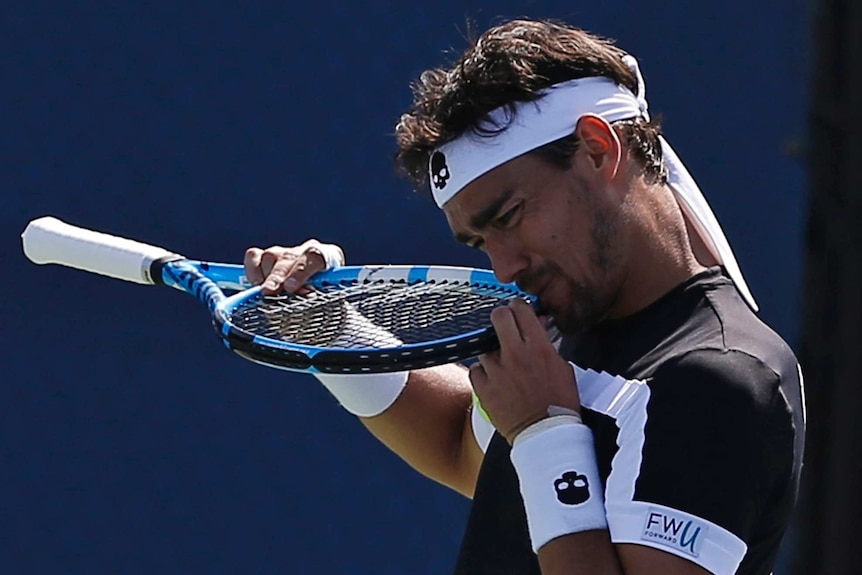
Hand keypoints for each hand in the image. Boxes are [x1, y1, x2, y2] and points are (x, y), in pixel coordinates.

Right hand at [243, 240, 344, 294]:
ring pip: (270, 256)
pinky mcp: (266, 255)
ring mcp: (285, 252)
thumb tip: (304, 298)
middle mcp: (305, 251)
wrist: (319, 291)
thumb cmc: (325, 297)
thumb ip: (316, 298)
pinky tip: (256, 285)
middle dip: (277, 276)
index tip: (290, 288)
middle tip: (269, 292)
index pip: (314, 257)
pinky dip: (252, 271)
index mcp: (327, 256)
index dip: (300, 272)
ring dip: (266, 277)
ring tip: (267, 294)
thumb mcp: (328, 298)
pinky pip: (254, 256)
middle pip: (288, 258)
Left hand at [469, 299, 580, 443]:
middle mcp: (515, 355)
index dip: (518, 307)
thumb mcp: (562, 367)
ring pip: (484, 345)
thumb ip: (547, 343)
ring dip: (493, 351)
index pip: (521, 310)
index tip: (517, 310)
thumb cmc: (558, 403)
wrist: (545, 434)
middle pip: (498, 316)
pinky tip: (493, 379)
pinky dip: (482, 372)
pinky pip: (476, 369)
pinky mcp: (483, 388)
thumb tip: (538, 324)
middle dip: (502, 317)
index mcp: (538, 347)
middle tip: (505, 325)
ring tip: (502, 363)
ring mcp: (497, 371)